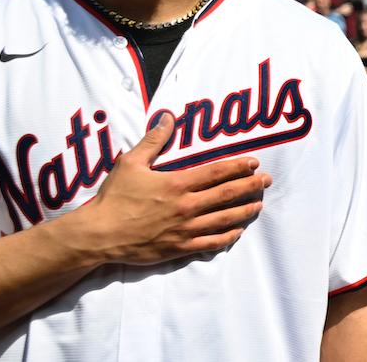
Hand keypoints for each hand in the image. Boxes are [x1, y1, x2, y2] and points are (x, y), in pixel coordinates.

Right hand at [76, 115, 270, 264]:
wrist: (99, 234)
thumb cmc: (114, 198)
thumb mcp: (130, 163)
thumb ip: (153, 140)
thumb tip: (166, 117)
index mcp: (177, 184)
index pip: (216, 172)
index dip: (238, 167)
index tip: (254, 163)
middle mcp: (186, 206)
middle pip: (227, 195)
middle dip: (251, 186)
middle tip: (267, 181)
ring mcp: (185, 229)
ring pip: (224, 219)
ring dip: (245, 211)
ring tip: (259, 205)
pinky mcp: (180, 248)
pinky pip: (210, 243)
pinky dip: (227, 237)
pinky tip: (237, 231)